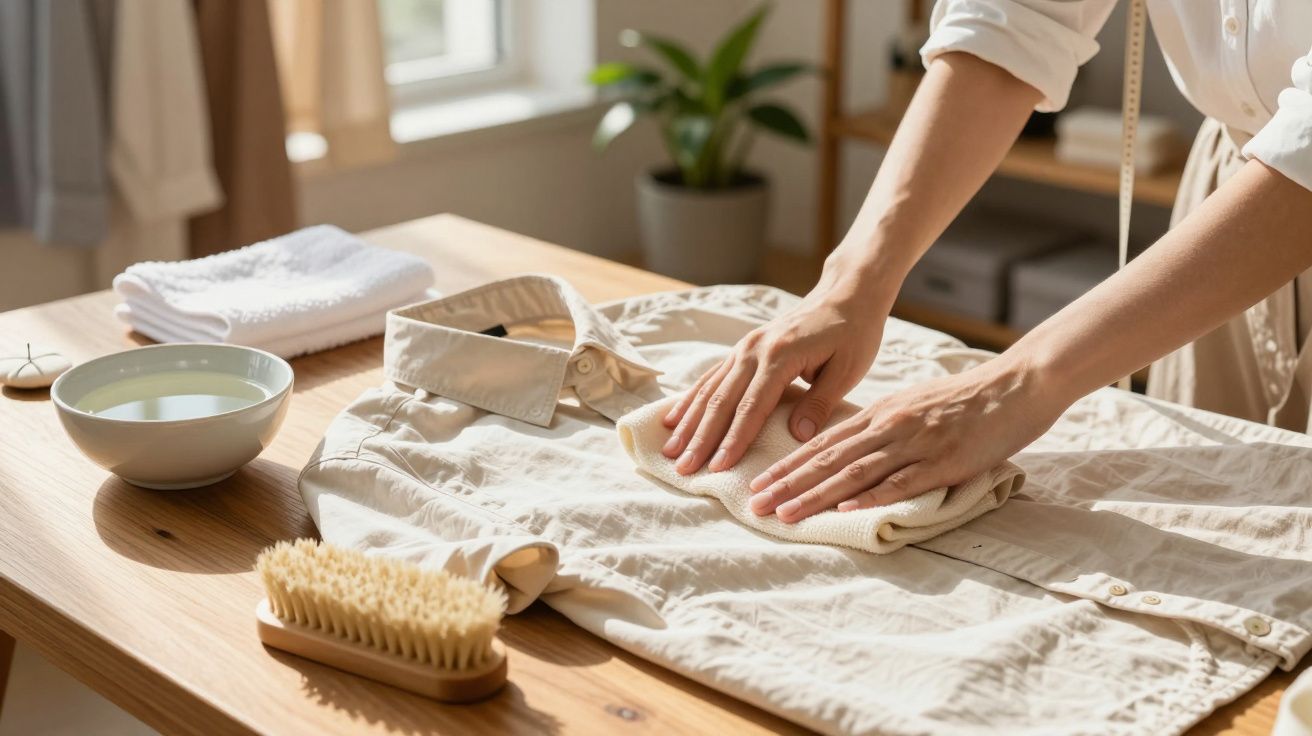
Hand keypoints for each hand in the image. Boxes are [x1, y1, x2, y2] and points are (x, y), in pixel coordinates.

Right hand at [660, 289, 886, 474]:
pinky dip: (691, 399)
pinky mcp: (742, 349)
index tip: (719, 468)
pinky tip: (674, 420)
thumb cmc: (853, 332)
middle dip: (701, 438)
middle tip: (683, 469)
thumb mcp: (848, 369)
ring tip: (671, 452)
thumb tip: (797, 436)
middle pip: (721, 400)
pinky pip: (710, 377)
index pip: (752, 406)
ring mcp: (744, 347)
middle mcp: (754, 349)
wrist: (845, 293)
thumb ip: (820, 403)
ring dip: (689, 423)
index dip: (734, 439)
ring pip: (710, 389)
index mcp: (780, 355)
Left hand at [747, 355, 1062, 522]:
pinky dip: (871, 496)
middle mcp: (889, 426)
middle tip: (753, 504)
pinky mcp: (943, 460)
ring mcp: (915, 443)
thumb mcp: (913, 406)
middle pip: (827, 458)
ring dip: (815, 495)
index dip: (787, 466)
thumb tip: (848, 449)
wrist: (1017, 385)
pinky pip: (901, 481)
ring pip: (854, 472)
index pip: (822, 443)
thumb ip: (881, 427)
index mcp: (880, 413)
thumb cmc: (965, 400)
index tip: (757, 484)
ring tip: (784, 514)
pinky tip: (845, 509)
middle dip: (786, 484)